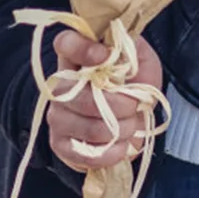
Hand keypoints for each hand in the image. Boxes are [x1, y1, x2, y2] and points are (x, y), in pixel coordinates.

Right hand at [45, 29, 161, 172]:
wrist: (127, 120)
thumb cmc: (133, 84)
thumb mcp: (141, 62)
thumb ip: (135, 56)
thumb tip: (126, 60)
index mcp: (77, 56)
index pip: (66, 43)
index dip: (83, 49)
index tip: (105, 56)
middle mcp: (60, 84)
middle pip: (83, 97)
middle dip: (120, 105)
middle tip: (135, 105)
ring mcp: (57, 115)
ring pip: (90, 128)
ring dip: (120, 130)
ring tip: (130, 125)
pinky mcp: (60, 143)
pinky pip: (85, 154)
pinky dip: (112, 152)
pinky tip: (121, 145)